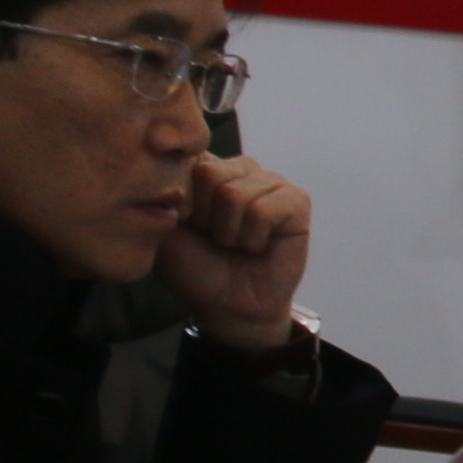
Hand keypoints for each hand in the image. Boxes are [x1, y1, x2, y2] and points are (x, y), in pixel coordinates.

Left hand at [165, 151, 316, 358]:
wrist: (228, 305)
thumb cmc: (196, 267)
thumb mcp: (166, 225)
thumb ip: (169, 187)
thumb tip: (187, 159)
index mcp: (207, 168)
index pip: (188, 157)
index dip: (181, 199)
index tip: (184, 224)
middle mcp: (240, 169)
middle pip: (210, 173)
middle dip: (204, 217)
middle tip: (214, 238)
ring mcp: (271, 182)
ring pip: (236, 193)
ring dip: (229, 232)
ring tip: (236, 244)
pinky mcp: (297, 201)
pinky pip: (265, 209)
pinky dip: (253, 238)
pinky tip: (258, 246)